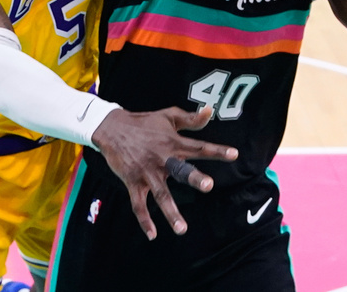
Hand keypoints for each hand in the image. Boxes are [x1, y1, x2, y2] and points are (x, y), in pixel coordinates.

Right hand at [91, 106, 237, 240]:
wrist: (111, 128)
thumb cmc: (144, 123)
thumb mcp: (168, 116)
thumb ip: (191, 119)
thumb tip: (209, 111)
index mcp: (173, 142)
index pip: (199, 147)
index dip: (217, 150)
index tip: (235, 155)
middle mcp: (162, 159)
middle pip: (180, 170)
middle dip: (194, 177)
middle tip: (208, 186)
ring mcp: (147, 172)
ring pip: (161, 194)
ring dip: (170, 212)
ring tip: (182, 229)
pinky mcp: (133, 182)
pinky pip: (138, 204)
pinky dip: (144, 220)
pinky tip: (152, 235)